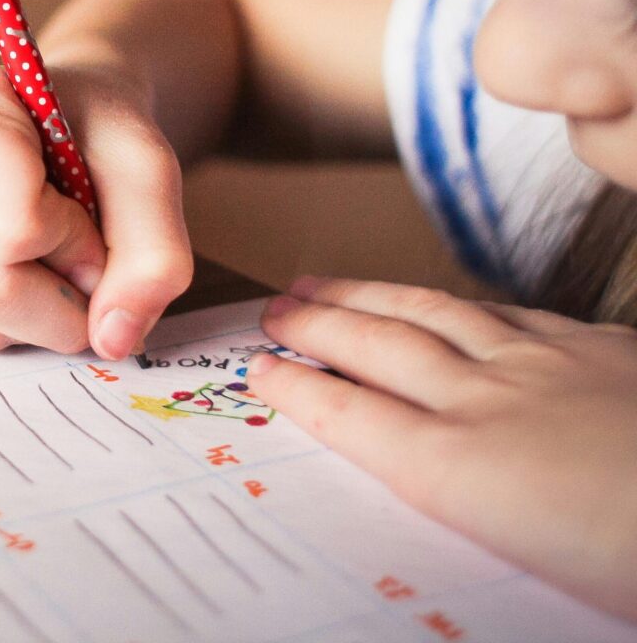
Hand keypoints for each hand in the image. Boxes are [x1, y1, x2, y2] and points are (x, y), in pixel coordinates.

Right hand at [0, 62, 191, 359]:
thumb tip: (113, 338)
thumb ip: (154, 250)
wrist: (61, 121)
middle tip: (87, 252)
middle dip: (66, 294)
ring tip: (50, 248)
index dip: (76, 240)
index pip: (12, 228)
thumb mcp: (147, 168)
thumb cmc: (95, 132)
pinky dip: (12, 319)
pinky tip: (16, 263)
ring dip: (43, 311)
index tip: (89, 207)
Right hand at [247, 277, 636, 621]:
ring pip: (432, 314)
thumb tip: (425, 488)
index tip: (260, 369)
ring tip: (325, 284)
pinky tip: (442, 300)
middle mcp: (490, 404)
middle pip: (380, 349)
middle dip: (318, 325)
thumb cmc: (636, 563)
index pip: (356, 419)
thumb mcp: (537, 576)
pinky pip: (502, 312)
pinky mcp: (594, 348)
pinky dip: (453, 303)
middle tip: (275, 308)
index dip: (301, 389)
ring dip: (368, 297)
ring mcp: (543, 365)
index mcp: (467, 473)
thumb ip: (468, 516)